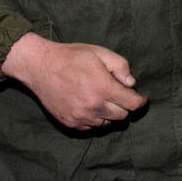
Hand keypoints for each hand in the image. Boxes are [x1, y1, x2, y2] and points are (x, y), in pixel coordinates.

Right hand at [2, 34, 147, 129]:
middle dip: (124, 105)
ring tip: (101, 97)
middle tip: (118, 94)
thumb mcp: (100, 53)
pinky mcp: (71, 123)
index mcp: (103, 88)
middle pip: (122, 116)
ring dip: (109, 113)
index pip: (132, 104)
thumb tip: (131, 83)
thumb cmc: (71, 57)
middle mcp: (94, 106)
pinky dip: (95, 118)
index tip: (141, 97)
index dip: (140, 101)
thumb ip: (120, 67)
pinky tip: (89, 104)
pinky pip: (92, 127)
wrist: (40, 66)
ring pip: (107, 123)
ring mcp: (81, 117)